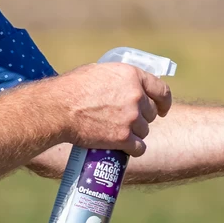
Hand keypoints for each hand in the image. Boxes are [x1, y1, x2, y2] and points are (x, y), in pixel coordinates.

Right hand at [55, 62, 172, 156]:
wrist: (59, 108)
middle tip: (125, 121)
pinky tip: (125, 149)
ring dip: (134, 134)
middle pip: (151, 113)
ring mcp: (131, 118)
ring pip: (144, 131)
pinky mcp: (123, 138)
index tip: (162, 109)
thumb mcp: (100, 72)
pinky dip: (132, 150)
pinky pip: (139, 148)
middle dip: (141, 118)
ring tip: (118, 133)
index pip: (161, 90)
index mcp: (132, 76)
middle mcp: (136, 96)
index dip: (164, 102)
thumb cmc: (73, 88)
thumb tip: (127, 86)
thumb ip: (120, 80)